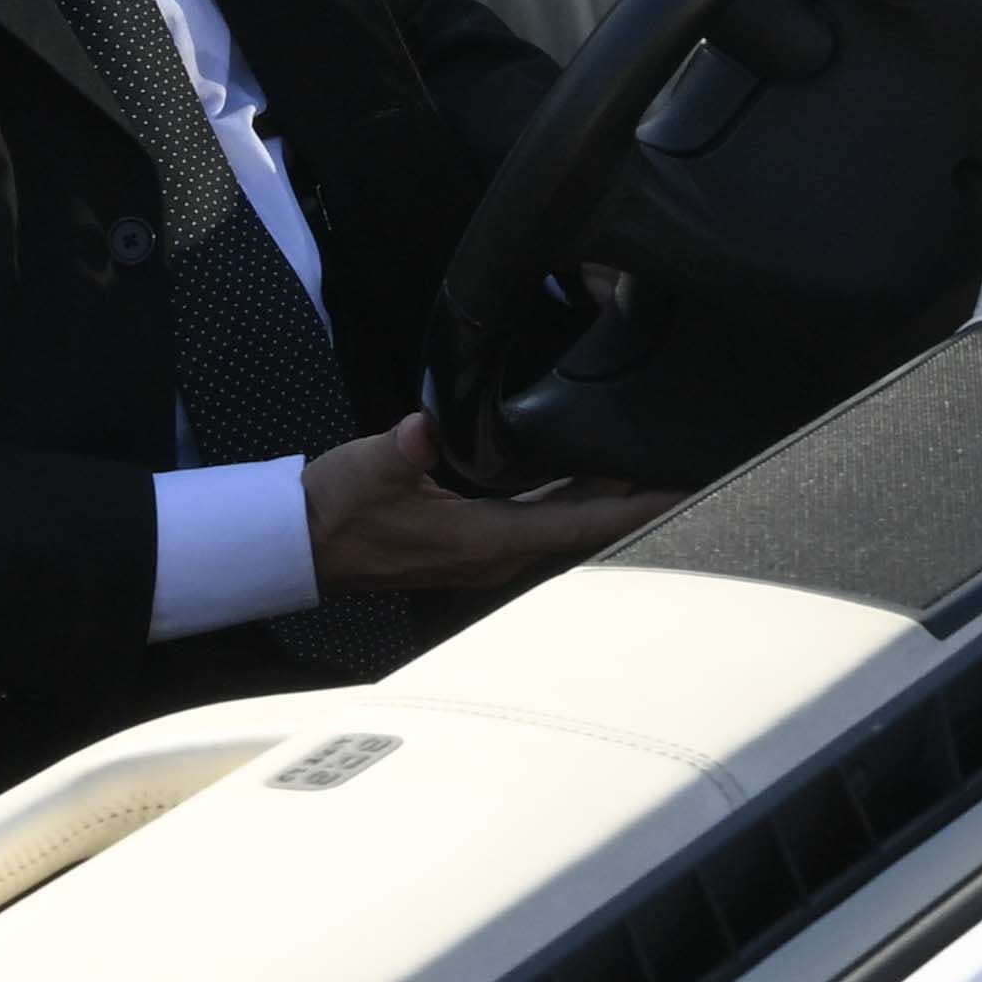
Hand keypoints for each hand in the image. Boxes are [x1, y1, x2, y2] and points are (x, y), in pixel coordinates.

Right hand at [300, 413, 674, 603]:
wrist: (297, 543)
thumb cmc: (332, 509)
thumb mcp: (365, 470)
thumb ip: (400, 450)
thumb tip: (423, 428)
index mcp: (483, 540)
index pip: (575, 525)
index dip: (631, 509)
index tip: (680, 494)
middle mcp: (495, 554)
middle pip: (582, 527)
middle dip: (633, 502)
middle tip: (684, 470)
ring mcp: (485, 550)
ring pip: (563, 522)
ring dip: (604, 498)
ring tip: (649, 465)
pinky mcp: (473, 538)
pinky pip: (539, 516)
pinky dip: (571, 495)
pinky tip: (585, 469)